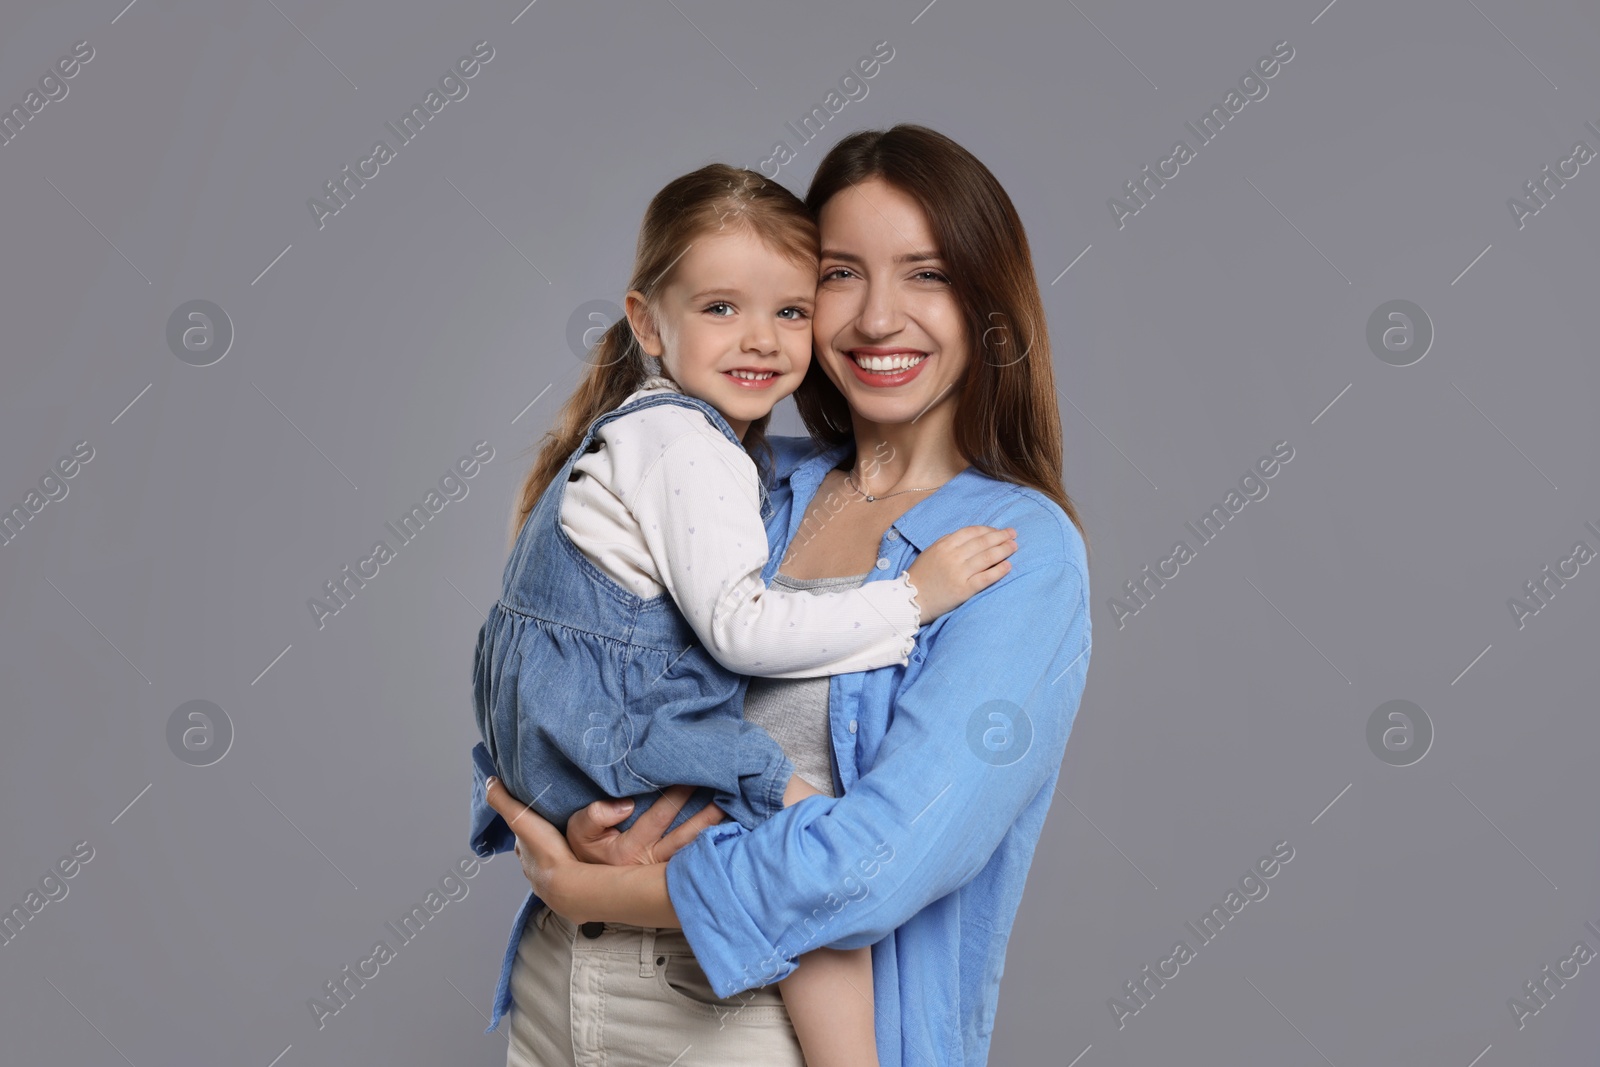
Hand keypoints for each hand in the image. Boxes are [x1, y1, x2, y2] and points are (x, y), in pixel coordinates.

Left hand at [483, 776, 580, 911]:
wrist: (567, 881)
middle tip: (556, 827)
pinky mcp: (568, 885)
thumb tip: (489, 782)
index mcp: (522, 850)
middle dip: (542, 838)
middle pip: (535, 848)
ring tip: (571, 842)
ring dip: (558, 852)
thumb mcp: (519, 817)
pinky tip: (580, 860)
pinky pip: (568, 872)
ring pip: (551, 861)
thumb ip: (502, 799)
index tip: (534, 814)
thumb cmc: (544, 849)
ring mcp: (549, 878)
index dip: (525, 824)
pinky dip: (572, 864)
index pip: (519, 835)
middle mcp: (531, 866)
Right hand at [567, 784, 727, 865]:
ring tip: (737, 810)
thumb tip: (626, 805)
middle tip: (730, 789)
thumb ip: (596, 815)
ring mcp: (660, 871)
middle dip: (707, 812)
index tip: (695, 774)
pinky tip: (728, 834)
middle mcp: (649, 862)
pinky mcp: (668, 876)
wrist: (583, 884)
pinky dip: (710, 847)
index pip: (658, 815)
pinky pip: (693, 861)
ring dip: (713, 829)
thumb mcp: (580, 829)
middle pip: (684, 835)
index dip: (678, 795)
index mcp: (628, 849)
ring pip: (692, 849)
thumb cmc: (584, 848)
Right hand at [906, 525, 1017, 620]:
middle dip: (1001, 537)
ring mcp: (959, 573)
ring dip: (1003, 550)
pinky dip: (999, 570)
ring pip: (987, 558)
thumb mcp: (931, 551)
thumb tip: (972, 537)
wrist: (910, 599)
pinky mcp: (964, 590)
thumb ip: (949, 542)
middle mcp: (952, 556)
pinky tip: (1008, 565)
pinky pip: (985, 578)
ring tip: (1014, 547)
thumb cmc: (922, 575)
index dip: (989, 530)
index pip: (972, 532)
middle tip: (1013, 534)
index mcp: (944, 545)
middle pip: (983, 543)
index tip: (999, 530)